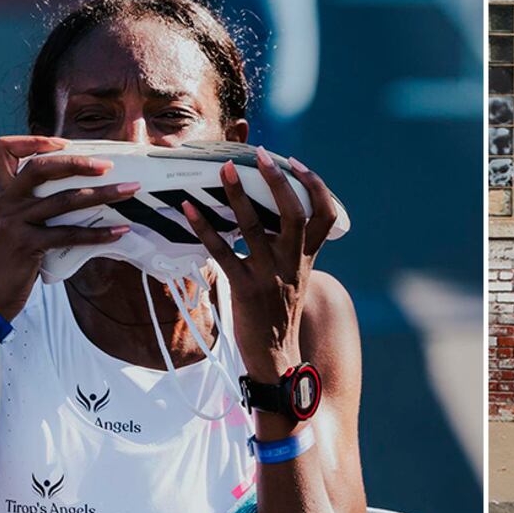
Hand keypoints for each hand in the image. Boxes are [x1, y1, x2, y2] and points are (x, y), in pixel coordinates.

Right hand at [0, 136, 136, 318]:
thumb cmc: (11, 258)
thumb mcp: (13, 223)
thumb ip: (33, 204)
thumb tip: (79, 188)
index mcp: (0, 192)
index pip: (3, 148)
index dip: (32, 140)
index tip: (64, 143)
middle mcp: (4, 202)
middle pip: (40, 168)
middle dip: (77, 162)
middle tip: (108, 165)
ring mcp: (13, 223)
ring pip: (64, 200)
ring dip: (102, 194)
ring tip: (128, 191)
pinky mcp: (26, 245)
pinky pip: (69, 234)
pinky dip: (98, 233)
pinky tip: (119, 231)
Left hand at [181, 147, 338, 385]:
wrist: (275, 356)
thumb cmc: (278, 313)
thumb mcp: (293, 276)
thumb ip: (286, 247)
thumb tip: (263, 213)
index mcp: (307, 257)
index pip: (324, 215)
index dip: (315, 186)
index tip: (297, 163)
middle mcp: (292, 262)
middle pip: (294, 213)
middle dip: (278, 181)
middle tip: (261, 155)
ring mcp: (269, 276)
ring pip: (255, 228)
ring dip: (237, 195)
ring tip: (222, 170)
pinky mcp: (244, 290)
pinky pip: (222, 253)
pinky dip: (205, 228)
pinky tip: (189, 209)